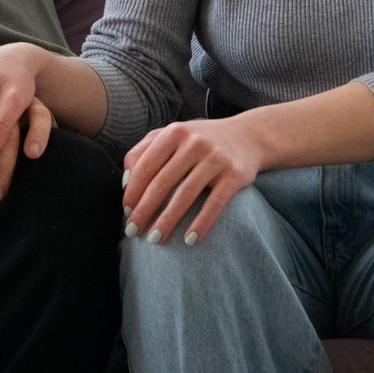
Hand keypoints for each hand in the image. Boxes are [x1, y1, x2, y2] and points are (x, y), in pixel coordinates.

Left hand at [122, 118, 262, 246]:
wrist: (248, 136)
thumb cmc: (200, 140)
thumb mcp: (173, 135)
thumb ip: (144, 150)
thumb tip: (125, 182)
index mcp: (174, 132)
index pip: (146, 165)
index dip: (133, 190)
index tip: (125, 212)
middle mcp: (194, 142)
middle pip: (162, 182)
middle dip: (144, 210)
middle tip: (132, 231)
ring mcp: (216, 158)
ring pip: (186, 194)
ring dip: (167, 221)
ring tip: (155, 239)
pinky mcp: (234, 174)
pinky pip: (215, 203)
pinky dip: (201, 223)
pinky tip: (189, 240)